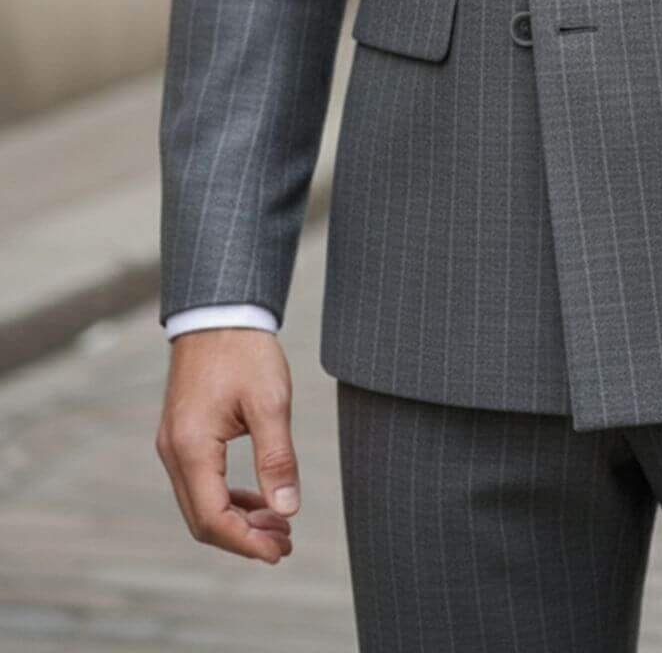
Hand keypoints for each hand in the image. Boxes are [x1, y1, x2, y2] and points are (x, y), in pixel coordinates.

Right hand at [155, 329, 299, 563]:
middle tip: (285, 542)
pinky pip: (200, 483)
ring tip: (279, 525)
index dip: (246, 542)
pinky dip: (227, 498)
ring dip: (237, 520)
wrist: (219, 310)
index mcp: (192, 447)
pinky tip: (258, 499)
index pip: (213, 518)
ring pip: (200, 504)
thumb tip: (288, 509)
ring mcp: (173, 444)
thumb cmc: (245, 350)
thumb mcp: (270, 402)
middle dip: (243, 537)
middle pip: (202, 519)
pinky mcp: (181, 435)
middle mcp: (174, 452)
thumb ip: (277, 458)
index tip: (279, 551)